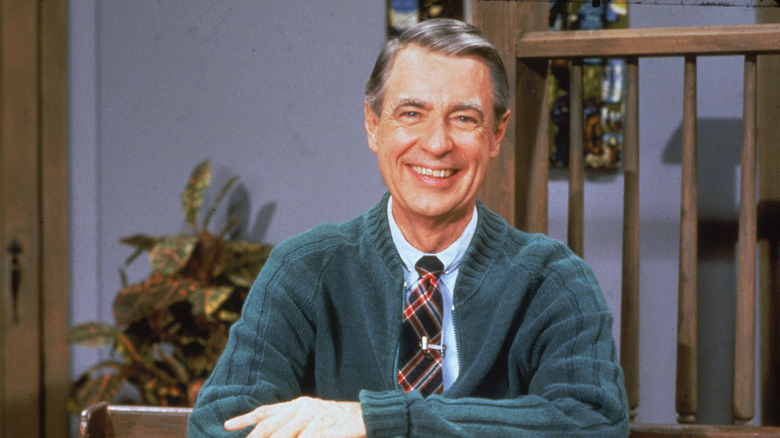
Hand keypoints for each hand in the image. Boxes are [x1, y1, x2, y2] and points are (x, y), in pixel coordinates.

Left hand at [224, 396, 366, 437]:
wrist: (365, 416)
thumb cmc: (335, 421)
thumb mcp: (310, 417)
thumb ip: (291, 424)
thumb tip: (271, 433)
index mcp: (296, 404)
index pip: (265, 411)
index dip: (245, 419)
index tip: (226, 426)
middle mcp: (301, 408)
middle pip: (269, 428)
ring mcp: (312, 418)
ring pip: (283, 435)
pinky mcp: (324, 428)